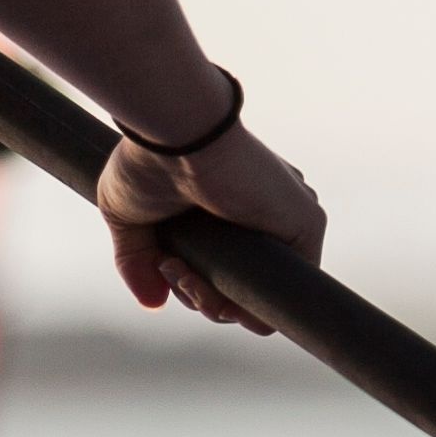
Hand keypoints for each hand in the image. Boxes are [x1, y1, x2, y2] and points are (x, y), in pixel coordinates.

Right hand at [98, 117, 322, 333]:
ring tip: (178, 269)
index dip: (192, 288)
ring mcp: (286, 222)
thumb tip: (153, 303)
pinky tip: (203, 280)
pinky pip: (281, 296)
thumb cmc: (147, 159)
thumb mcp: (128, 219)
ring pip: (255, 299)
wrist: (173, 131)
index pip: (223, 275)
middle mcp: (262, 218)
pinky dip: (239, 304)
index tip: (164, 268)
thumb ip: (138, 264)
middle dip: (196, 296)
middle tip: (168, 268)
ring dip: (209, 302)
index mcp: (229, 213)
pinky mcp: (307, 224)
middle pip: (236, 293)